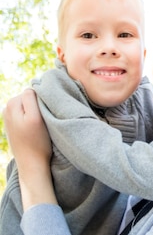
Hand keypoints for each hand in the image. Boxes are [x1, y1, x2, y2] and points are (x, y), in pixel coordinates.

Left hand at [3, 88, 56, 208]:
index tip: (47, 113)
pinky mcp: (14, 124)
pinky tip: (36, 128)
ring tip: (42, 124)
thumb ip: (32, 98)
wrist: (31, 163)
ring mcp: (10, 117)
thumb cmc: (37, 141)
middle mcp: (7, 108)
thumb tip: (32, 88)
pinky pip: (27, 113)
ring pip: (29, 105)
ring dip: (37, 111)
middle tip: (45, 119)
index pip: (33, 91)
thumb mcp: (36, 117)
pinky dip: (33, 117)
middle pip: (30, 97)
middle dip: (39, 105)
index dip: (44, 100)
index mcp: (12, 104)